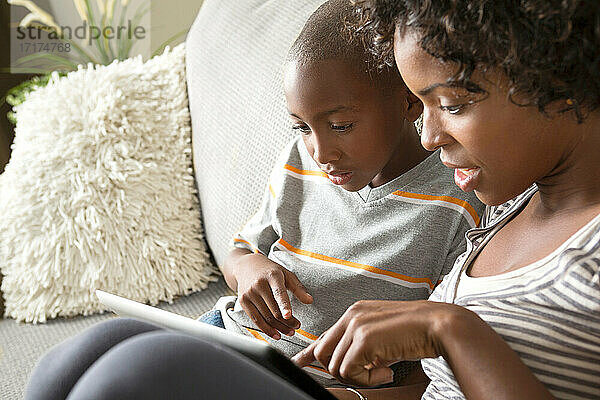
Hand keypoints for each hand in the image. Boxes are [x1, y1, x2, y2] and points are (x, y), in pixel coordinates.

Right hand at [233, 253, 312, 338]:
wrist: (246, 266)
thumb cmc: (270, 271)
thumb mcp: (286, 274)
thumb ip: (298, 288)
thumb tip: (309, 301)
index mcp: (272, 275)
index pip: (279, 292)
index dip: (284, 305)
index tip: (289, 315)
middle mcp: (258, 284)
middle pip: (274, 309)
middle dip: (287, 321)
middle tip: (297, 327)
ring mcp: (249, 293)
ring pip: (266, 317)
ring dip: (279, 328)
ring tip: (290, 332)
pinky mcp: (243, 301)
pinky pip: (256, 320)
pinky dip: (267, 329)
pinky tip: (276, 334)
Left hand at [292, 300, 458, 385]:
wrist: (439, 325)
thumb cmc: (416, 332)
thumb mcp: (382, 335)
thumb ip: (361, 344)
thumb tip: (346, 362)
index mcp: (355, 312)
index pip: (325, 335)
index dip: (310, 353)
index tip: (299, 362)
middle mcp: (352, 316)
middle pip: (323, 353)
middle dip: (341, 371)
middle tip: (368, 374)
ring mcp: (356, 325)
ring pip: (336, 366)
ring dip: (359, 377)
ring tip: (383, 370)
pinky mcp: (363, 339)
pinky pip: (350, 370)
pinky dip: (367, 379)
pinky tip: (386, 371)